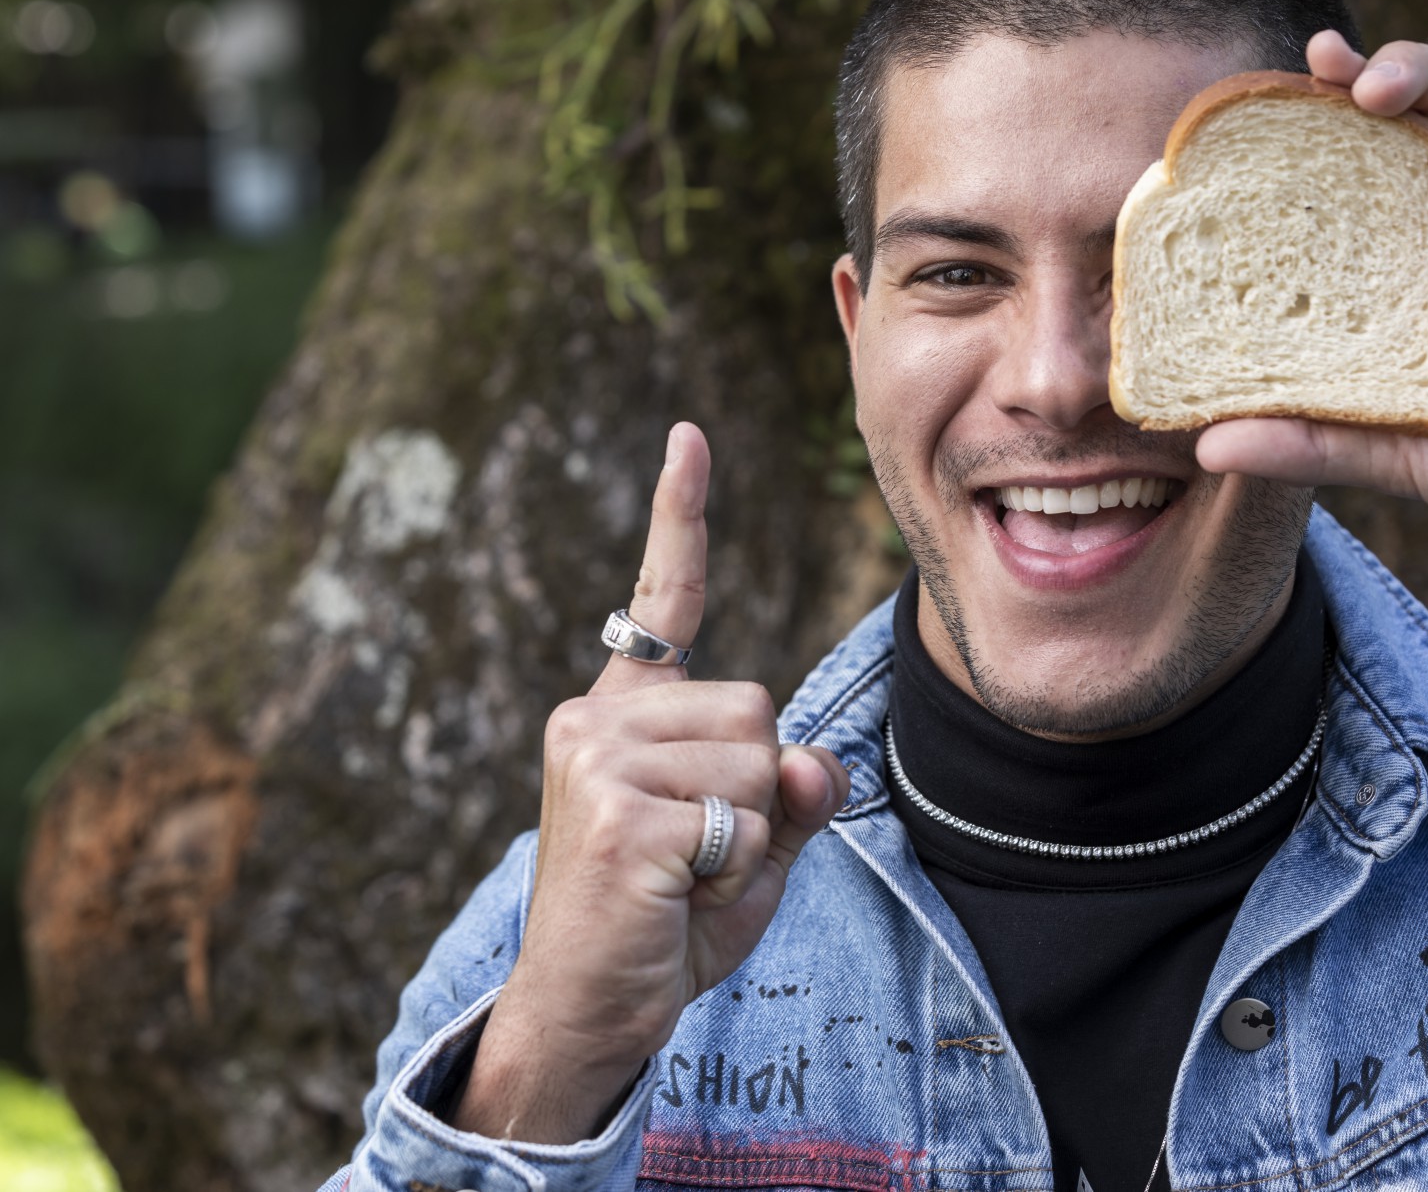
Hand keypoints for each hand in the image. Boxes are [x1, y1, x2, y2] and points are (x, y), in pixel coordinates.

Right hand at [453, 423, 849, 1143]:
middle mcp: (597, 719)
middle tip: (699, 859)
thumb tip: (817, 763)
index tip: (689, 436)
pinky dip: (732, 876)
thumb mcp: (748, 849)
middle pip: (762, 708)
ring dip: (749, 838)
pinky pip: (741, 822)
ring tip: (685, 881)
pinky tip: (674, 901)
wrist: (586, 1014)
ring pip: (760, 762)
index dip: (682, 516)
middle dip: (761, 795)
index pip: (665, 602)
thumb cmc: (666, 925)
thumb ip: (792, 794)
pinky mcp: (618, 814)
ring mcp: (600, 761)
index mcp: (622, 714)